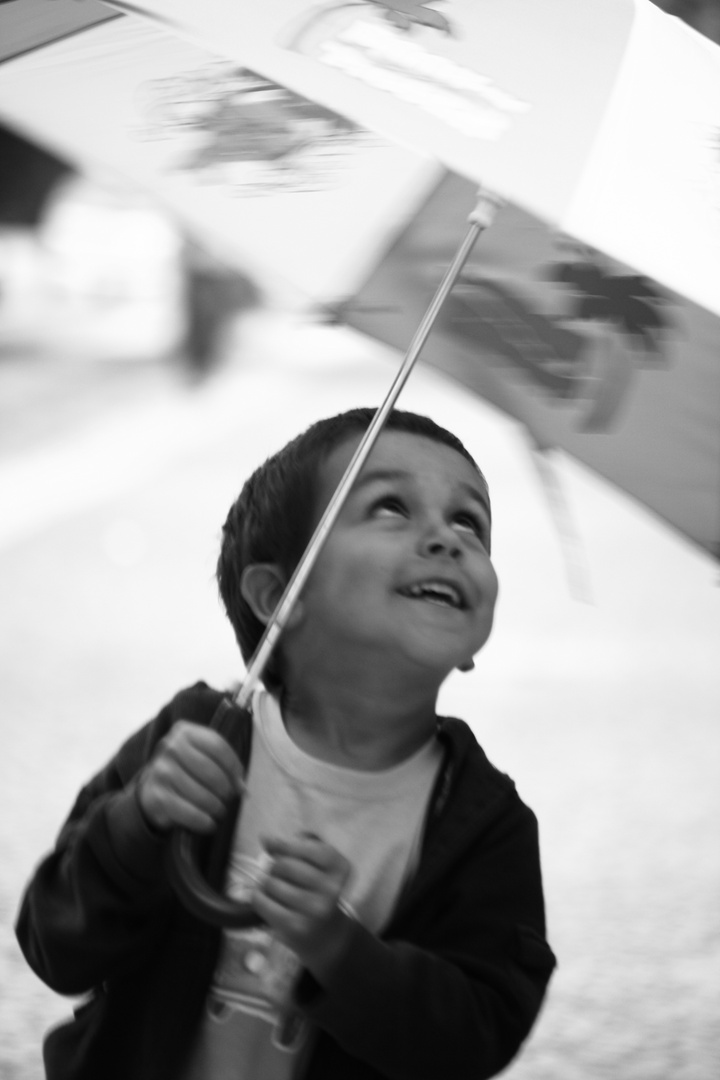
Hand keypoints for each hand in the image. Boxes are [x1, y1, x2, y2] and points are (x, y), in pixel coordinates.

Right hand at [137, 721, 243, 832]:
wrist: (152, 787)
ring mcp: (161, 772)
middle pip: (211, 772)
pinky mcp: (157, 797)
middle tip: (228, 798)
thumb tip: (242, 788)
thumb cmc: (186, 769)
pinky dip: (203, 821)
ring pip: (201, 795)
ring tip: (219, 810)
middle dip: (225, 790)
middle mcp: (170, 748)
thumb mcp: (202, 755)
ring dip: (216, 807)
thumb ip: (224, 764)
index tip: (239, 783)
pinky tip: (209, 823)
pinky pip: (189, 813)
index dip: (234, 767)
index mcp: (184, 732)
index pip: (218, 747)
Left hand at [254, 833, 352, 980]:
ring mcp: (314, 910)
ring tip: (274, 888)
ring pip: (272, 883)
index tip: (272, 844)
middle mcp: (331, 889)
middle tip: (278, 873)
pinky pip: (263, 902)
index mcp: (340, 868)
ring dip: (266, 882)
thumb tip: (266, 838)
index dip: (284, 844)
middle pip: (285, 864)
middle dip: (275, 866)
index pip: (308, 847)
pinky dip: (258, 897)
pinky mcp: (296, 927)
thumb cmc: (316, 890)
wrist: (324, 934)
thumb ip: (295, 846)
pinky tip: (265, 899)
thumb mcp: (317, 863)